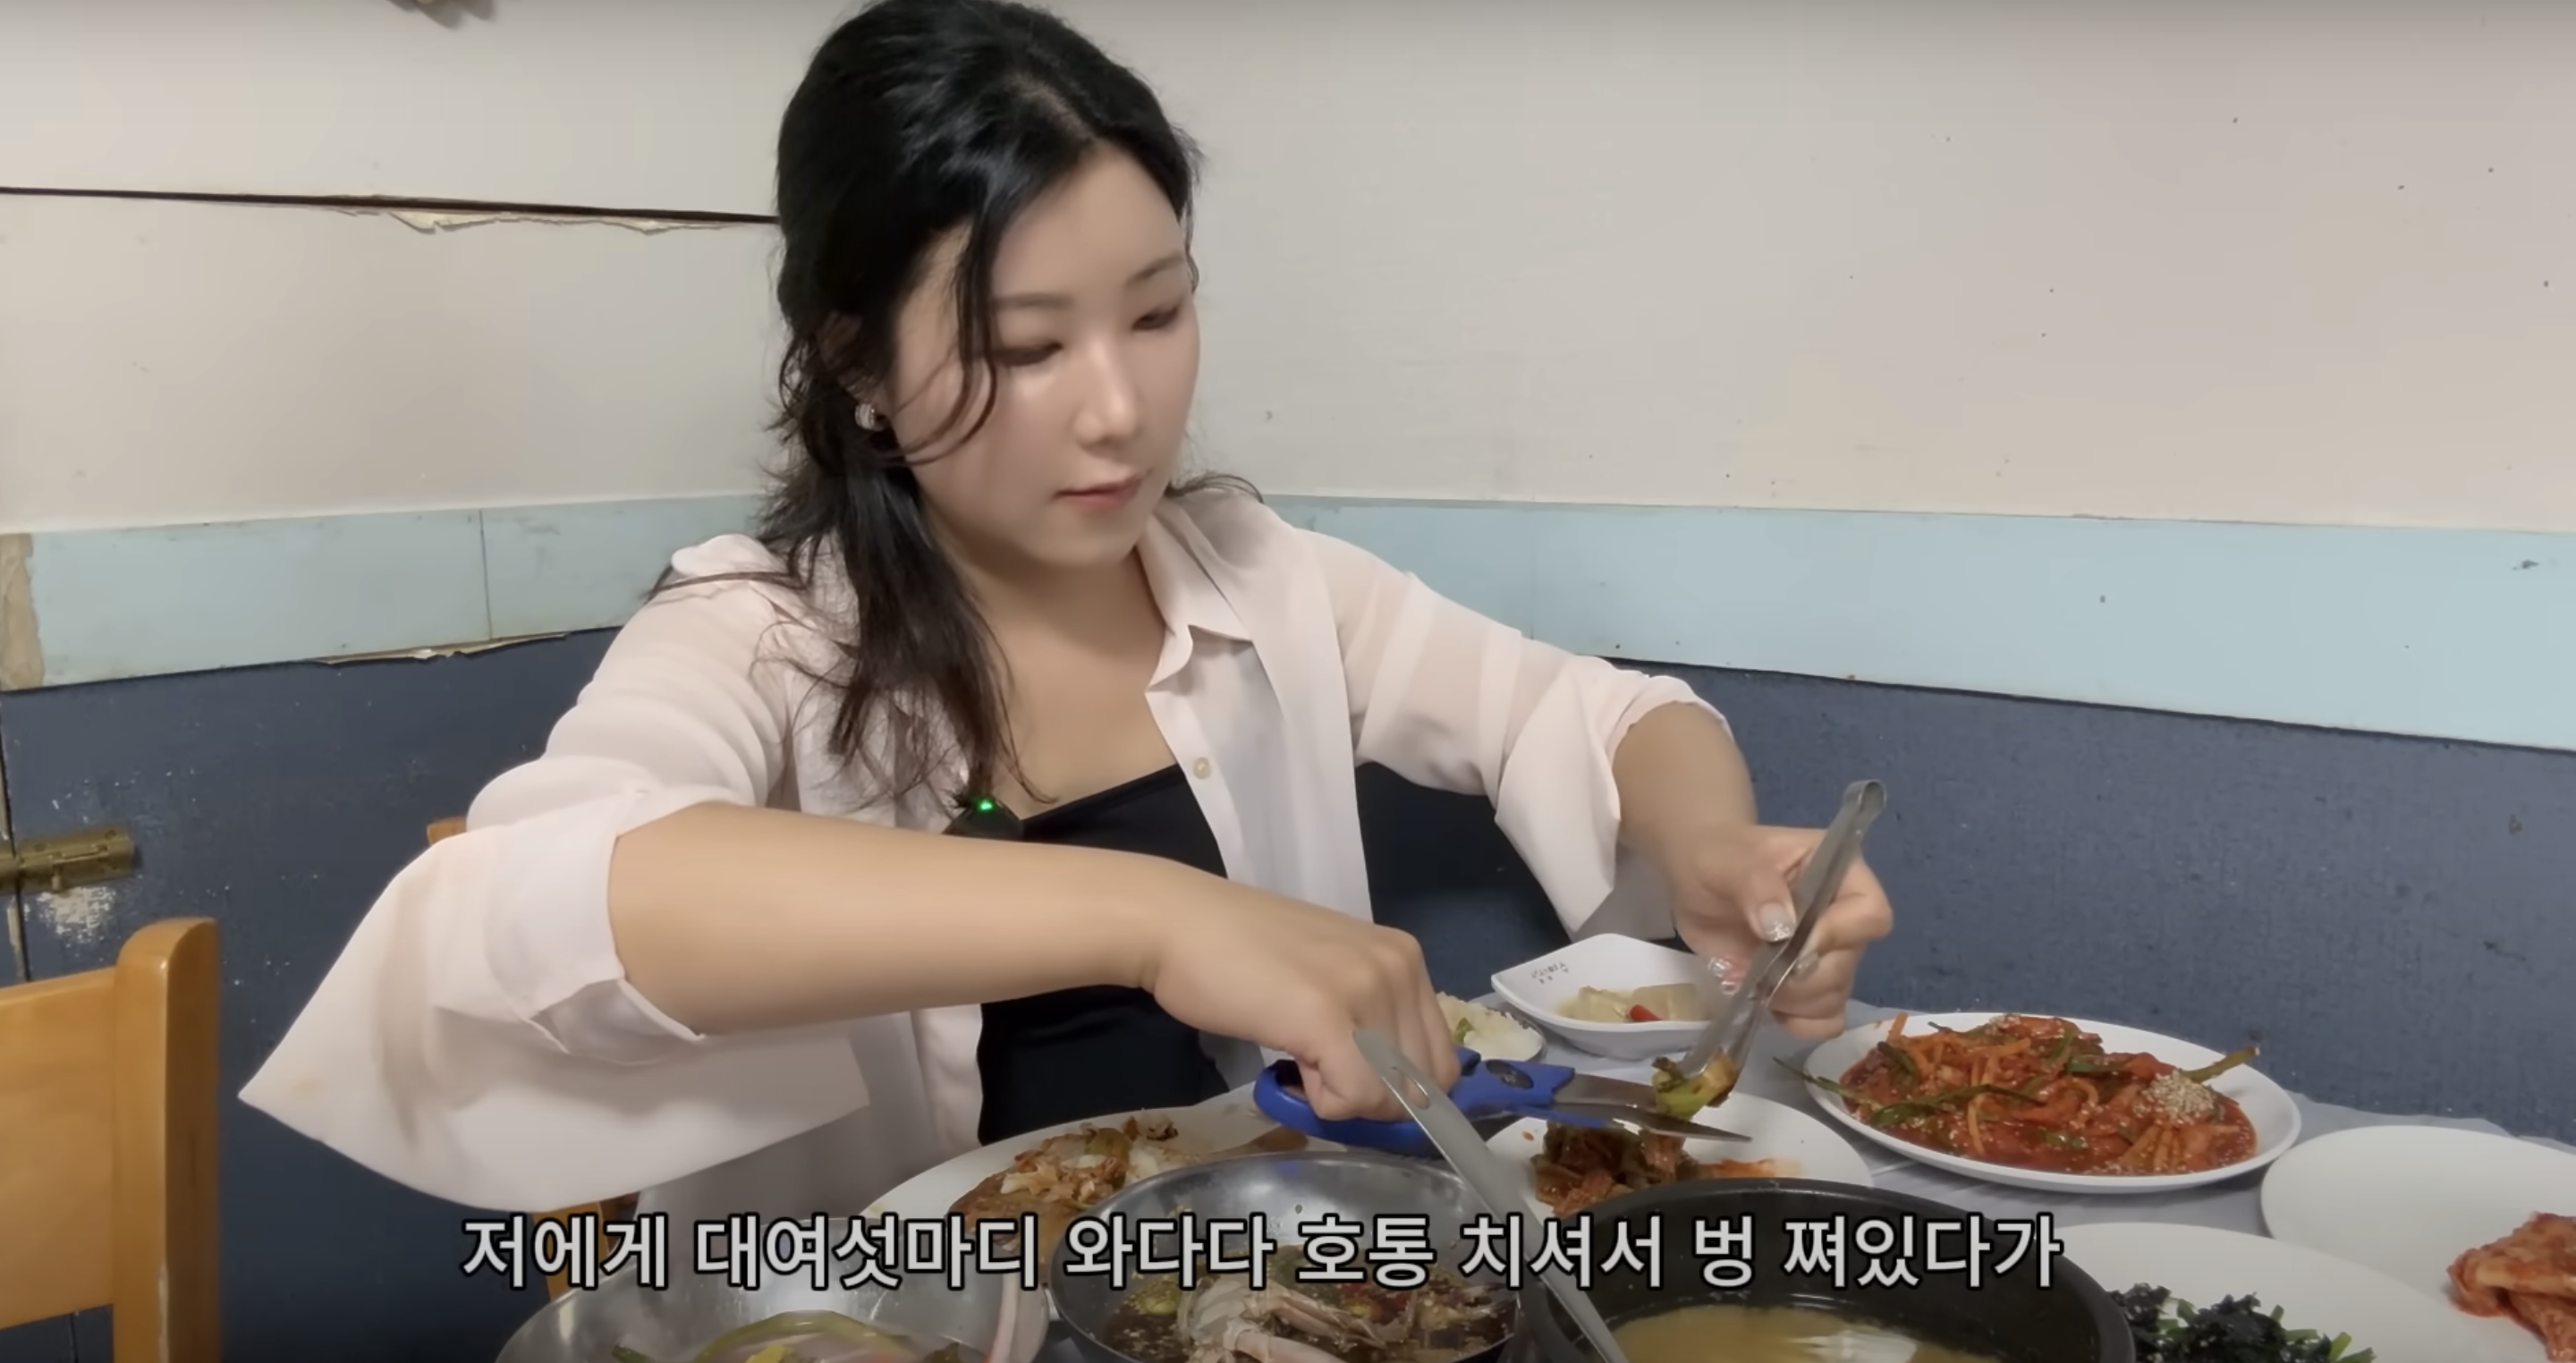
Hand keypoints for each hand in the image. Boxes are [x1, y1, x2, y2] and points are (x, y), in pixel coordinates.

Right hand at [1135, 879, 1457, 1121]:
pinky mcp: (1327, 1016)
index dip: (1396, 1089)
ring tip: (1294, 1060)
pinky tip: (1286, 1070)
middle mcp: (1398, 967)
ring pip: (1389, 1097)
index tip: (1343, 1072)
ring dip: (1340, 1098)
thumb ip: (1371, 1019)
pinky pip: (1353, 1098)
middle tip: (1315, 1072)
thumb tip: (1392, 1092)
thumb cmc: (1240, 953)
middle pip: (1423, 1085)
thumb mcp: (1330, 976)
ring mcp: (1366, 989)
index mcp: (1405, 957)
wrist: (1178, 923)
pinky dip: (1320, 1104)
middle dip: (1371, 1098)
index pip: (1440, 1061)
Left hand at [1662, 822, 1893, 1037]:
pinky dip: (1799, 1022)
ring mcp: (1829, 955)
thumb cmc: (1719, 858)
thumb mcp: (1730, 861)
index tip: (1791, 943)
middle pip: (1849, 963)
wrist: (1698, 879)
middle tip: (1759, 969)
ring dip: (1794, 1001)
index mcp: (1841, 874)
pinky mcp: (1808, 986)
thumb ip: (1757, 886)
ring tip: (1755, 982)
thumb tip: (1781, 928)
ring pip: (1836, 996)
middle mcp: (1844, 917)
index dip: (1838, 934)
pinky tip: (1769, 1006)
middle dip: (1802, 976)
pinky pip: (1825, 1020)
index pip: (1870, 913)